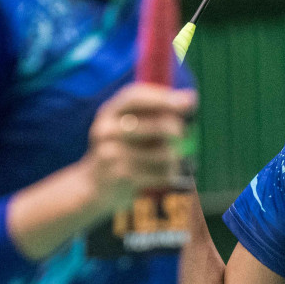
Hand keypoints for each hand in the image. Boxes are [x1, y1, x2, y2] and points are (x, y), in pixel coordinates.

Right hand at [83, 83, 194, 210]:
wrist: (93, 186)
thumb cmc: (121, 149)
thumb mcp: (127, 125)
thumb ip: (154, 110)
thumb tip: (190, 98)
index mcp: (109, 112)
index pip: (136, 97)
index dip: (165, 97)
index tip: (191, 100)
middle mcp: (107, 130)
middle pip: (161, 125)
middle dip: (178, 131)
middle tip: (179, 135)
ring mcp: (113, 154)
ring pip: (166, 153)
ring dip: (173, 157)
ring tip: (164, 159)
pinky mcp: (123, 177)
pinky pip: (163, 173)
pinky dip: (168, 174)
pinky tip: (158, 175)